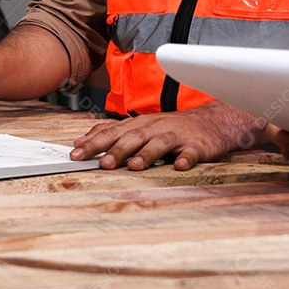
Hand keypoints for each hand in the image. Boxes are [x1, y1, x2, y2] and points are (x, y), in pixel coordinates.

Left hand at [69, 100, 265, 170]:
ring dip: (147, 154)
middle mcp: (156, 126)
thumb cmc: (172, 127)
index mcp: (140, 124)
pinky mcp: (198, 145)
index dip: (93, 142)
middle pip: (133, 136)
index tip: (75, 154)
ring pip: (159, 142)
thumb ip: (115, 133)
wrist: (213, 121)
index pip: (112, 132)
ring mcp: (178, 135)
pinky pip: (192, 152)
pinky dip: (186, 159)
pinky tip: (180, 166)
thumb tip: (82, 140)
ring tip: (135, 167)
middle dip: (116, 149)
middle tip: (101, 163)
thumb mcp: (142, 127)